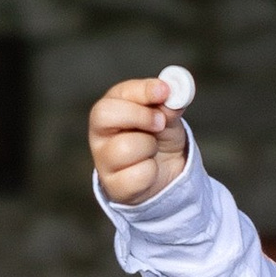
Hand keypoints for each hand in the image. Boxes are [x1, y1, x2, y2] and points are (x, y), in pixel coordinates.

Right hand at [89, 76, 191, 209]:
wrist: (166, 175)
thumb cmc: (160, 139)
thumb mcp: (168, 118)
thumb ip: (169, 105)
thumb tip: (175, 93)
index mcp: (111, 108)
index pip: (118, 94)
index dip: (143, 91)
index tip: (164, 91)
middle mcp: (100, 132)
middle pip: (105, 114)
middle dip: (140, 116)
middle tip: (161, 122)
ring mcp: (103, 159)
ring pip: (125, 147)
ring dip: (150, 147)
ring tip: (153, 150)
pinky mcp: (112, 185)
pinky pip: (137, 175)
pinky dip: (152, 172)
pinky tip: (149, 171)